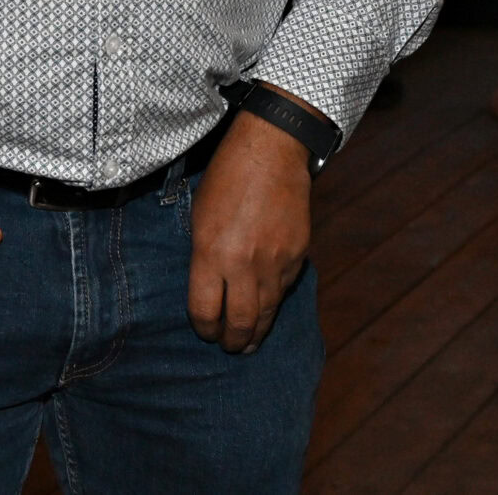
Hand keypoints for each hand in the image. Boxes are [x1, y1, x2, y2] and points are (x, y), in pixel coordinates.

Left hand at [187, 103, 314, 353]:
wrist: (271, 151)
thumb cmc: (227, 178)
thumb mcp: (200, 216)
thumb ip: (204, 257)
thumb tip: (210, 290)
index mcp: (211, 253)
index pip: (204, 311)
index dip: (203, 329)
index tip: (205, 331)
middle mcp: (244, 264)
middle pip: (239, 323)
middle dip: (232, 342)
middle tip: (229, 347)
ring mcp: (275, 262)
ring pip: (266, 313)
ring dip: (256, 332)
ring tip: (249, 343)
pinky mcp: (297, 256)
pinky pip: (284, 290)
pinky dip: (274, 302)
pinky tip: (268, 308)